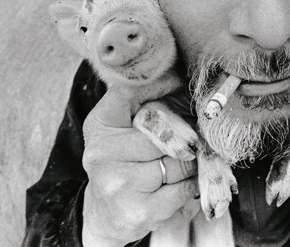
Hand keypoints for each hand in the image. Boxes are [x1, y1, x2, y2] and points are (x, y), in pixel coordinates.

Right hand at [81, 88, 199, 246]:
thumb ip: (144, 98)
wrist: (106, 215)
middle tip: (189, 138)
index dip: (161, 83)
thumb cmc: (123, 161)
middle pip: (164, 133)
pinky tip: (178, 183)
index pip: (130, 91)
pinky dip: (189, 185)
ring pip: (178, 161)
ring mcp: (119, 184)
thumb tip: (177, 75)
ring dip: (189, 162)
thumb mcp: (123, 125)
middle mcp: (102, 153)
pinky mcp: (139, 211)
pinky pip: (183, 189)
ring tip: (181, 163)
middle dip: (183, 136)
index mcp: (100, 124)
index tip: (175, 83)